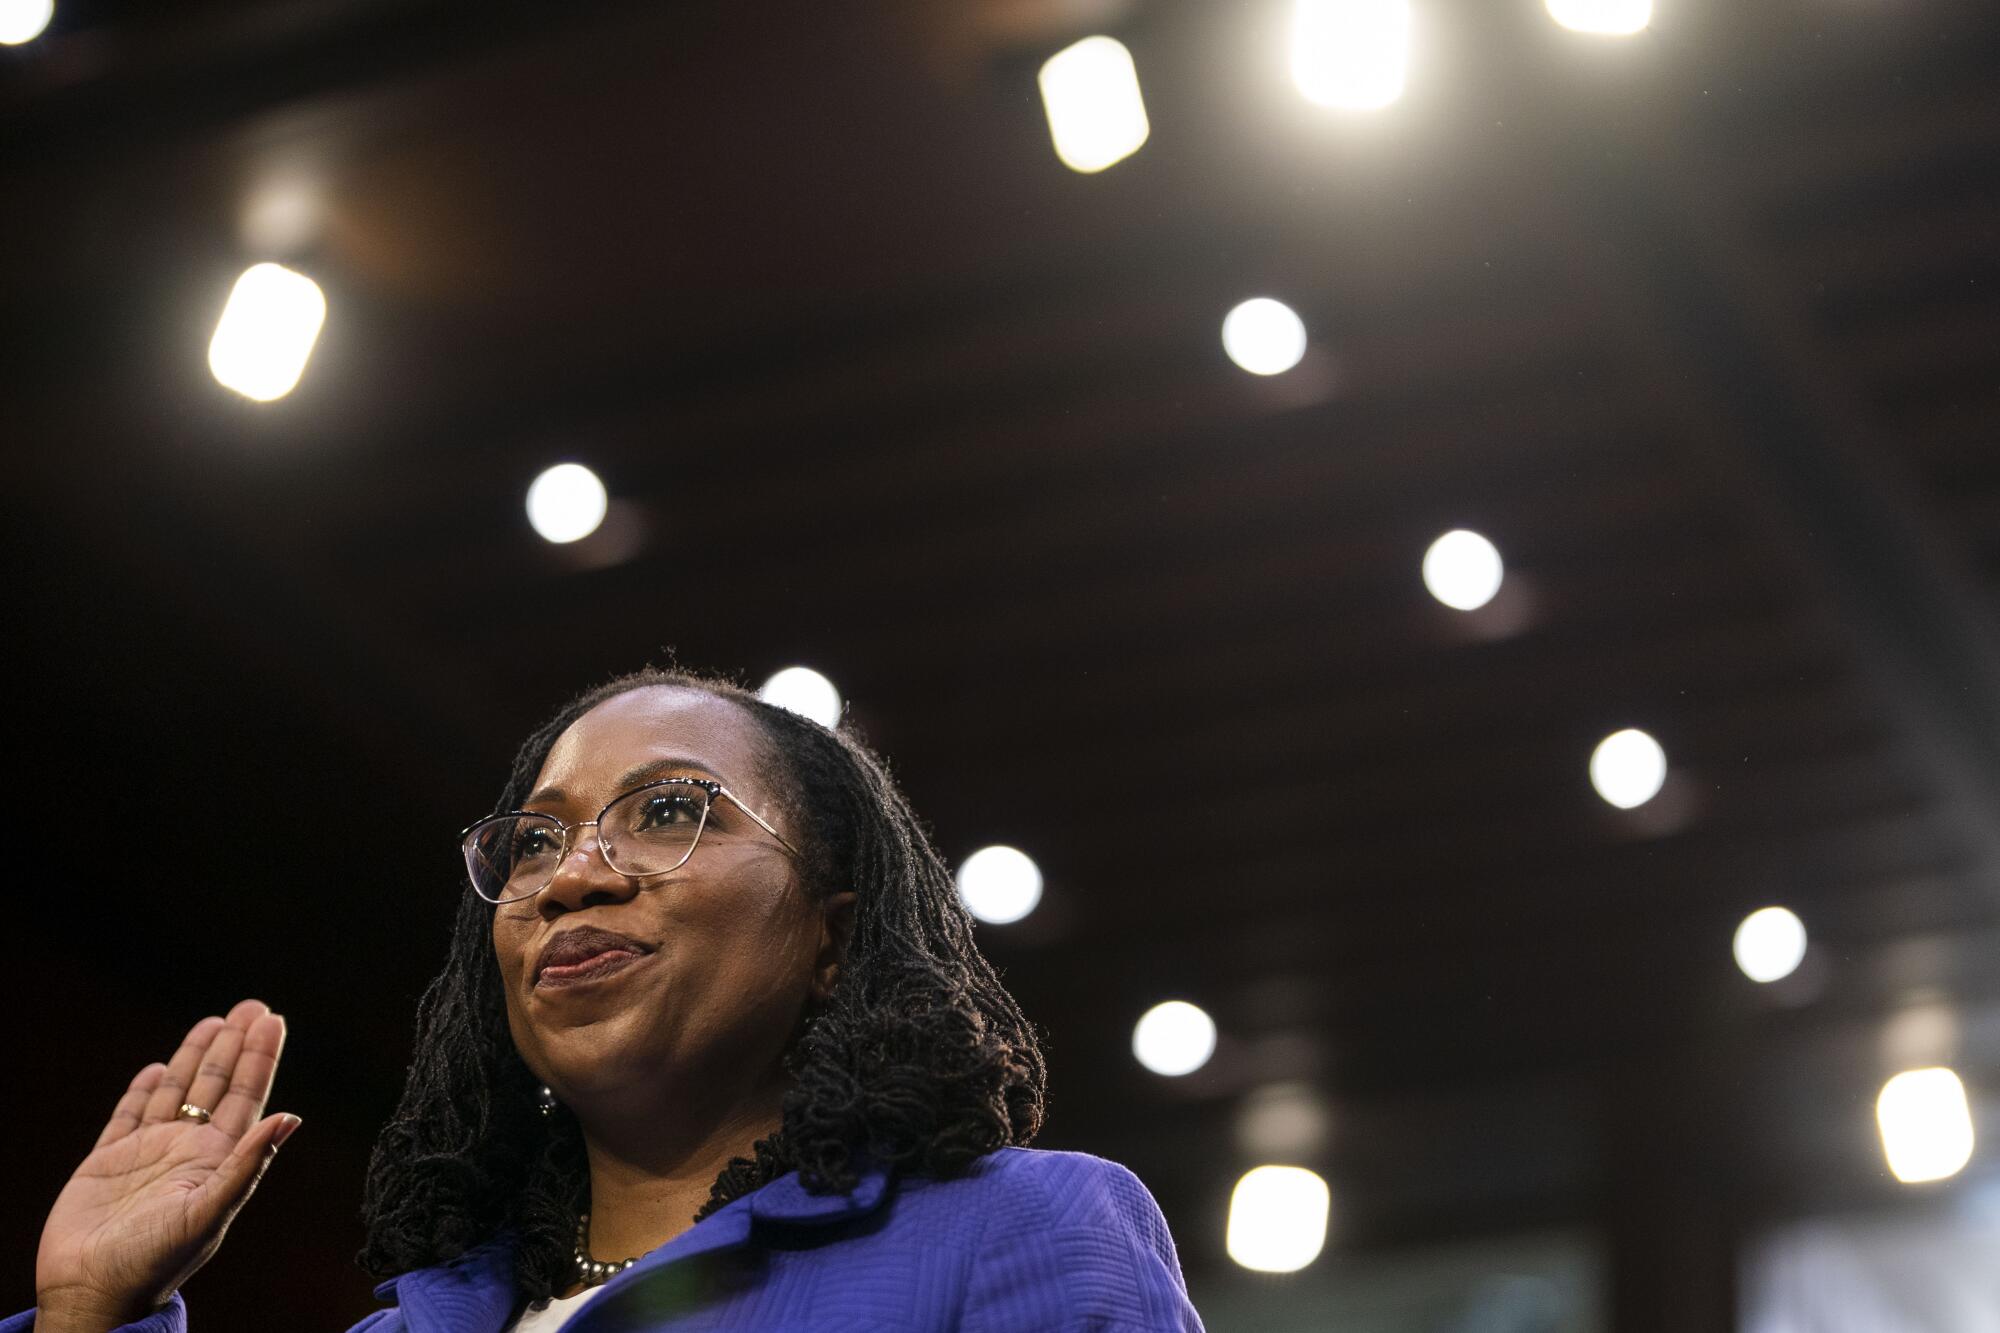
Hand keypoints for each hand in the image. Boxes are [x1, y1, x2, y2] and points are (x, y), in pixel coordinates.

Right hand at [34, 1000, 299, 1326]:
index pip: (247, 1097)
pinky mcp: (107, 1163)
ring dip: (194, 1059)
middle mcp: (187, 1152)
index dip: (259, 1058)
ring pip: (176, 1094)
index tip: (273, 1019)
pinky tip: (159, 1070)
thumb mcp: (209, 1212)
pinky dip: (144, 1091)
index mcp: (216, 1160)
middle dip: (233, 1046)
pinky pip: (128, 1117)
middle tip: (251, 1006)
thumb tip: (292, 1118)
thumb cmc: (156, 1261)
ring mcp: (147, 1155)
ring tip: (213, 1022)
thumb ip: (248, 1165)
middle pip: (215, 1086)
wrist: (95, 1293)